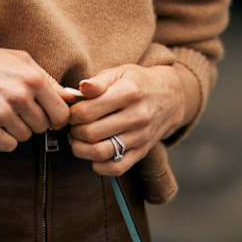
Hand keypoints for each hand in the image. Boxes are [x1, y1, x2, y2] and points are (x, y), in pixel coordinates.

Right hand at [0, 39, 73, 152]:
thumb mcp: (21, 60)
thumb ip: (48, 79)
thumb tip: (72, 97)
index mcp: (33, 79)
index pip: (62, 114)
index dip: (56, 117)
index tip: (46, 115)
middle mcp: (19, 96)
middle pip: (43, 127)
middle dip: (34, 121)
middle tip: (17, 109)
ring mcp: (1, 113)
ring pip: (25, 137)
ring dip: (16, 129)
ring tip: (2, 111)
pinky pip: (7, 146)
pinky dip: (2, 139)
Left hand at [67, 64, 196, 174]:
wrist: (170, 97)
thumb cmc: (137, 82)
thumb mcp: (119, 72)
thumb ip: (98, 81)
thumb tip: (81, 88)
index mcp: (128, 92)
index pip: (87, 111)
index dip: (72, 113)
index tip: (72, 111)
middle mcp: (137, 116)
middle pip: (90, 133)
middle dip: (74, 131)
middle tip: (74, 125)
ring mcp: (141, 136)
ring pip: (100, 153)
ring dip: (80, 149)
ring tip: (78, 140)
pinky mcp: (143, 151)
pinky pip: (116, 168)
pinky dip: (99, 166)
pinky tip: (94, 154)